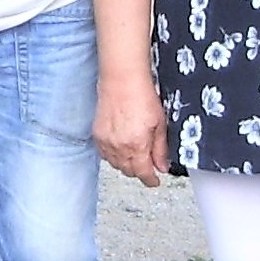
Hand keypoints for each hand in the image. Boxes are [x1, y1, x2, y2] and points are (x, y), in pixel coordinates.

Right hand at [93, 71, 169, 185]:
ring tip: (134, 155)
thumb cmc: (141, 96)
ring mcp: (106, 142)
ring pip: (116, 165)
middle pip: (129, 171)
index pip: (143, 173)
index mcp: (137, 146)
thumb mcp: (159, 124)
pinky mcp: (97, 135)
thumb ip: (160, 149)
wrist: (122, 80)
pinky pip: (104, 154)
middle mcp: (119, 147)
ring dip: (126, 164)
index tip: (154, 181)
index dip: (150, 180)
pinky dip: (113, 156)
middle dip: (139, 170)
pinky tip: (120, 148)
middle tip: (147, 164)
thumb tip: (162, 166)